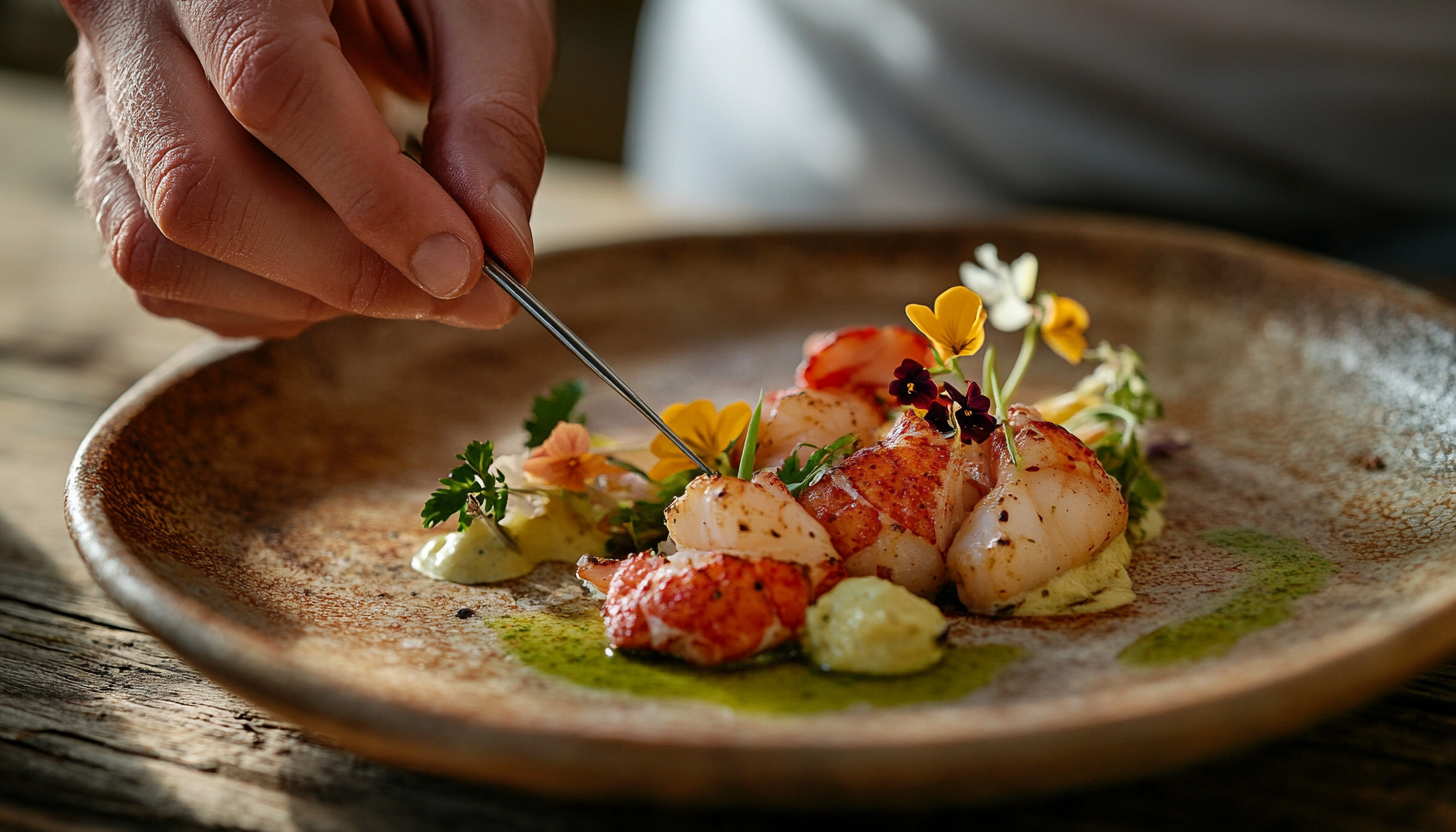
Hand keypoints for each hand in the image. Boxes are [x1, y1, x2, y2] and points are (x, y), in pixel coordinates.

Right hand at [64, 0, 552, 337]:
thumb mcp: (481, 10)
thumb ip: (491, 117)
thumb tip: (498, 248)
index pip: (273, 86)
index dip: (375, 199)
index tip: (466, 267)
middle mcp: (133, 14)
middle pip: (199, 184)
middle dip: (343, 270)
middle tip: (454, 293)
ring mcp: (104, 91)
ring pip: (161, 243)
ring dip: (299, 296)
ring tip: (397, 274)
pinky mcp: (110, 159)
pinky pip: (159, 272)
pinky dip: (260, 303)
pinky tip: (335, 271)